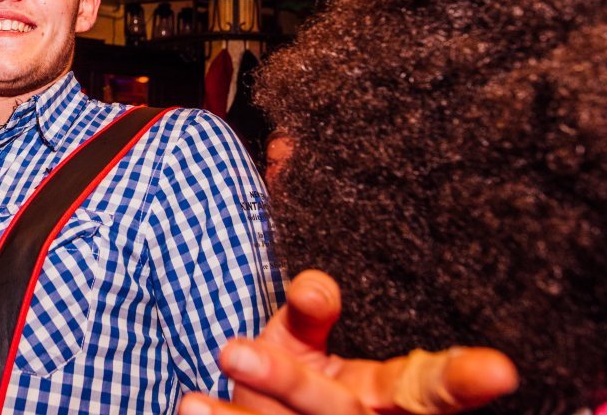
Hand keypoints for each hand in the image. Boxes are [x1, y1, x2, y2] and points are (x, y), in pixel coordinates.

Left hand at [179, 270, 518, 414]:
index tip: (502, 370)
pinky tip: (186, 408)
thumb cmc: (299, 380)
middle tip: (228, 349)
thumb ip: (312, 308)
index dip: (466, 379)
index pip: (433, 387)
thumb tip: (313, 285)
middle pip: (336, 410)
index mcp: (389, 397)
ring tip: (189, 395)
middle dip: (285, 383)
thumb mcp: (307, 337)